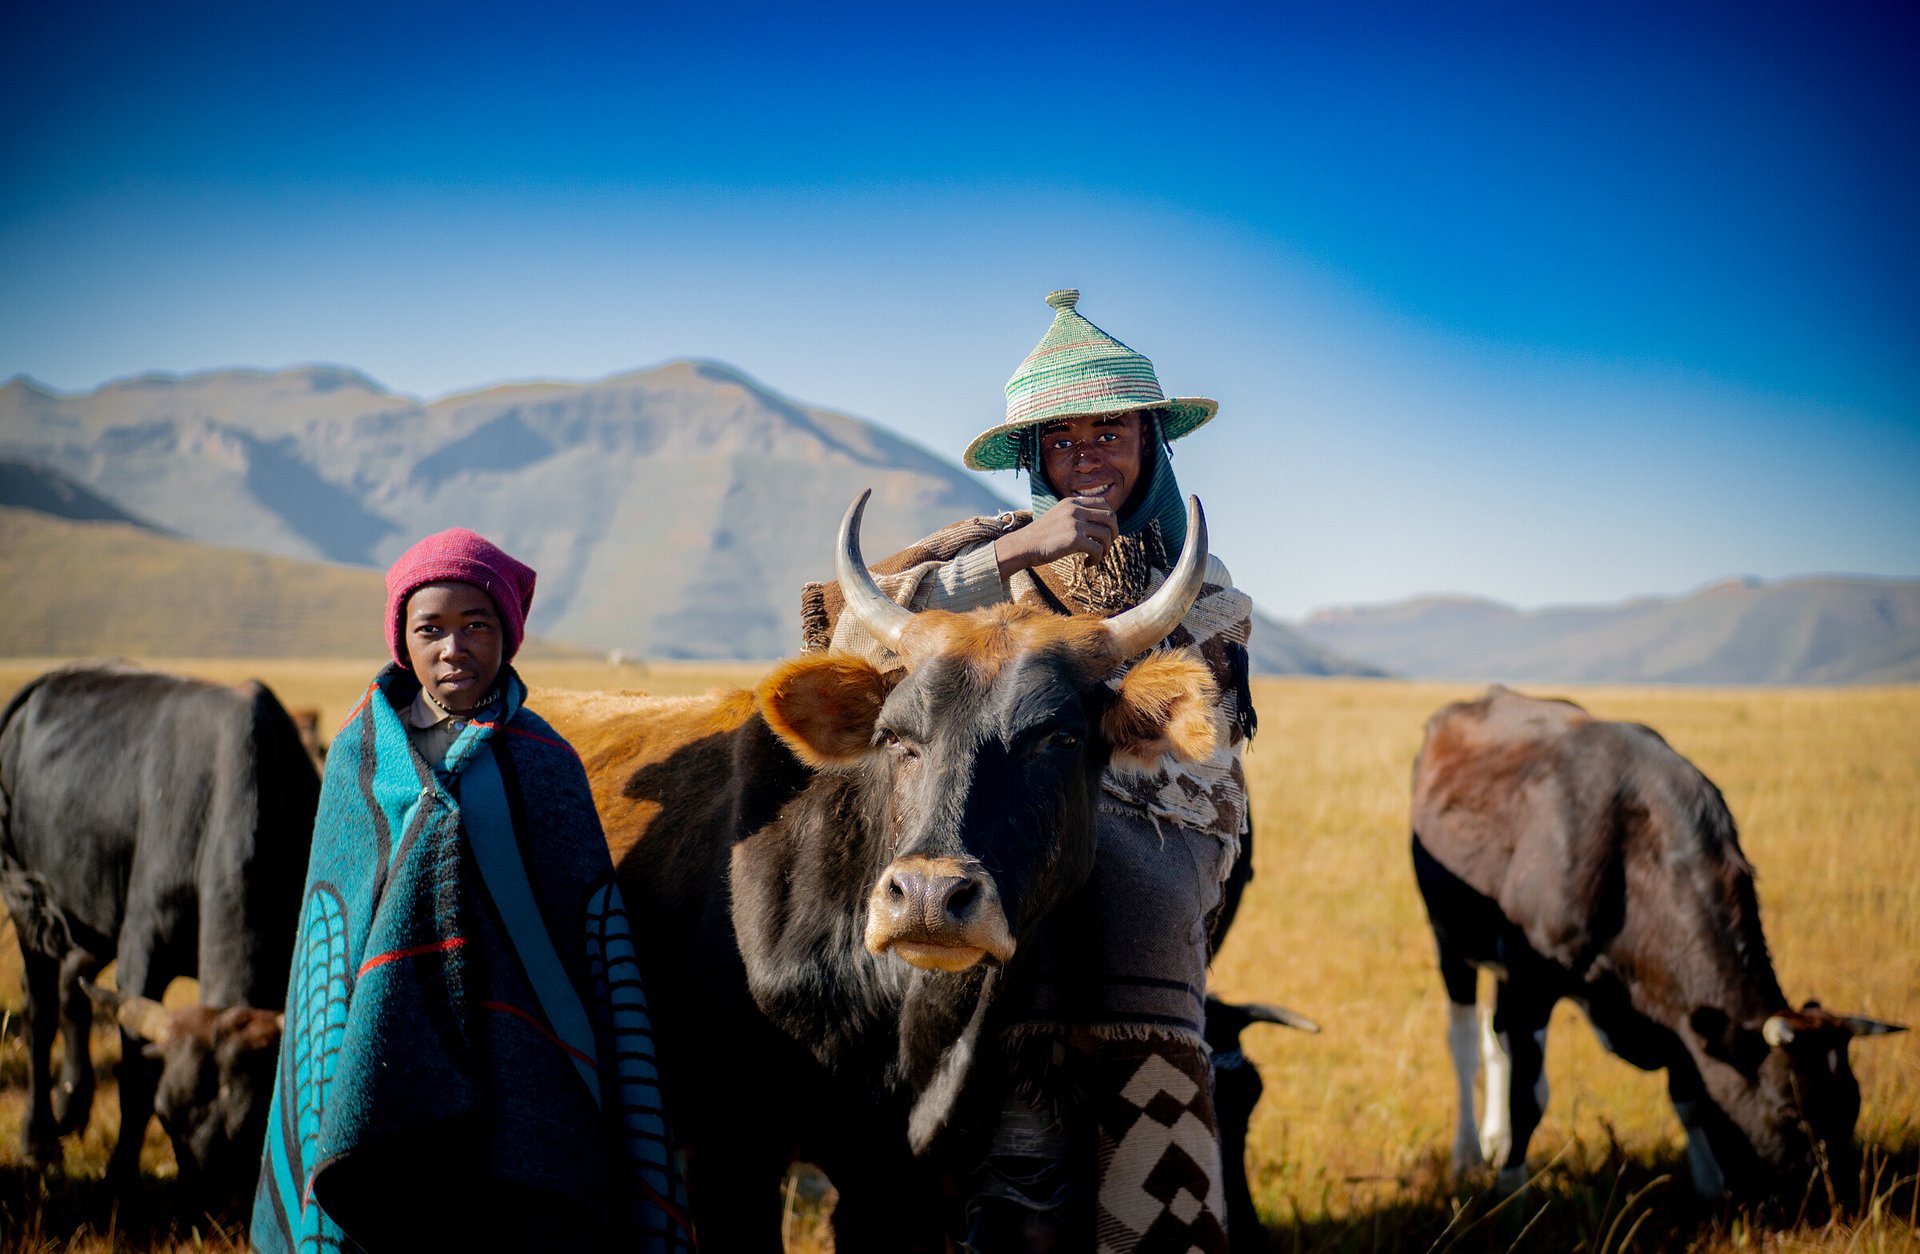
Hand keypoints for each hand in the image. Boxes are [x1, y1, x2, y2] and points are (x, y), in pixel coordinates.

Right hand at [993, 497, 1117, 578]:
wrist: (1023, 546)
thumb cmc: (1041, 537)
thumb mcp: (1059, 517)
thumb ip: (1076, 515)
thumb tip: (1099, 524)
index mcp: (1072, 502)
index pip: (1104, 504)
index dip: (1110, 519)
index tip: (1105, 532)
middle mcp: (1075, 509)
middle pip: (1110, 518)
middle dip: (1113, 534)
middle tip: (1105, 546)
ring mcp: (1075, 523)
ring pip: (1106, 535)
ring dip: (1105, 550)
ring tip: (1095, 558)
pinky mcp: (1074, 539)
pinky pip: (1098, 549)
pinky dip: (1097, 559)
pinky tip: (1088, 564)